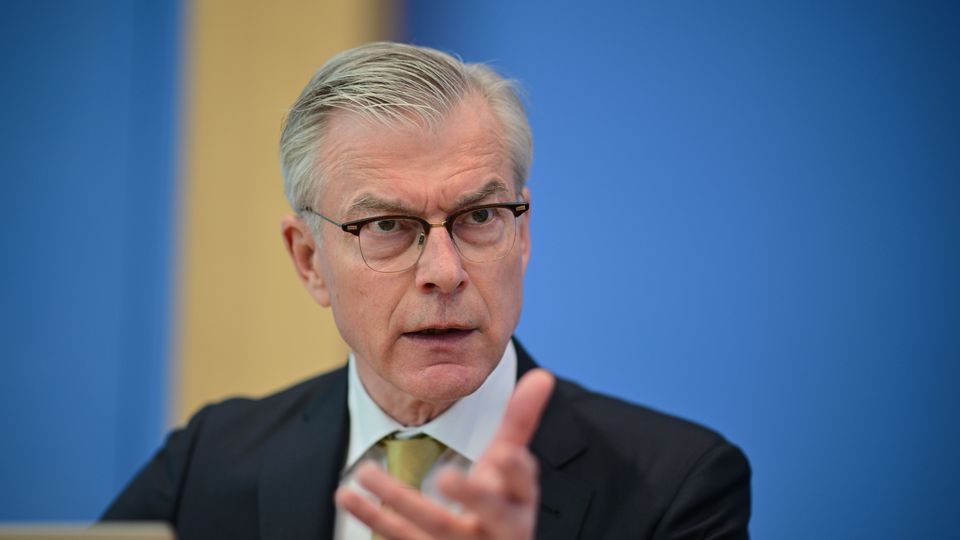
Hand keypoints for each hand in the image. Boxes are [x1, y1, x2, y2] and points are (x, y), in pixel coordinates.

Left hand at [335, 368, 555, 539]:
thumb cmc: (501, 502)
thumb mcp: (512, 468)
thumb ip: (521, 423)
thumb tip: (543, 375)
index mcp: (519, 501)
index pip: (523, 484)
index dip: (517, 471)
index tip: (507, 453)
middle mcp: (498, 528)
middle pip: (488, 512)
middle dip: (471, 495)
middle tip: (446, 478)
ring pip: (433, 527)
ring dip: (397, 501)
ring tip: (363, 471)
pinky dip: (373, 518)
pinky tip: (346, 495)